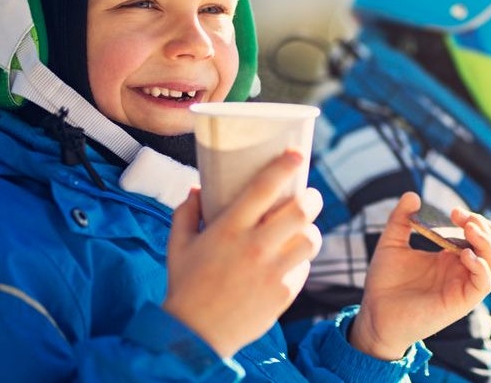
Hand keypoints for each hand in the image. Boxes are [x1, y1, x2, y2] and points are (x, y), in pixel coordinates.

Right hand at [163, 151, 322, 357]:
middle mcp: (254, 247)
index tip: (296, 154)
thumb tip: (196, 189)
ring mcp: (272, 272)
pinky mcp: (283, 293)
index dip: (284, 166)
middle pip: (301, 211)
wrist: (194, 335)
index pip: (263, 188)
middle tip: (310, 195)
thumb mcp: (178, 245)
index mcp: (228, 229)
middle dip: (312, 197)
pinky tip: (290, 260)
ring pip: (311, 239)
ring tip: (302, 229)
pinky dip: (300, 261)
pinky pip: (304, 268)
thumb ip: (186, 213)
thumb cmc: (185, 286)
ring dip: (310, 230)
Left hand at [350, 193, 490, 359]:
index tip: (453, 211)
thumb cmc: (384, 283)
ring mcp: (463, 286)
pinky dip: (481, 266)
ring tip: (469, 229)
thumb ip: (401, 219)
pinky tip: (465, 254)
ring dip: (487, 243)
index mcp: (450, 257)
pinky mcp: (461, 302)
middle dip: (483, 226)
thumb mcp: (391, 243)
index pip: (478, 235)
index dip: (473, 219)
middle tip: (460, 216)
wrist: (374, 314)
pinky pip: (484, 284)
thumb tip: (412, 195)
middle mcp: (461, 271)